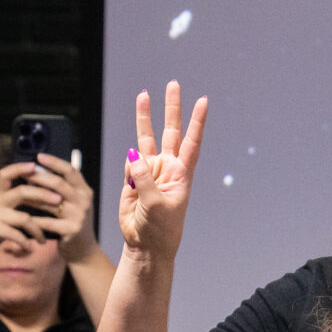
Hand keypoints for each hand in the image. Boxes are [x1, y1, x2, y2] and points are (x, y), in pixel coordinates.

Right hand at [0, 164, 60, 263]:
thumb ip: (13, 205)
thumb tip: (38, 197)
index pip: (6, 174)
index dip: (20, 168)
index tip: (35, 165)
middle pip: (22, 192)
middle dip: (43, 194)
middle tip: (59, 200)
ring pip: (24, 218)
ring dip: (38, 230)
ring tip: (43, 240)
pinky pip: (17, 235)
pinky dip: (26, 243)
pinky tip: (30, 248)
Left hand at [21, 152, 97, 259]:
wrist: (83, 250)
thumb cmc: (71, 222)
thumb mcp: (72, 203)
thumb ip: (61, 189)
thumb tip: (36, 172)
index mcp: (84, 190)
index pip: (70, 170)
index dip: (54, 162)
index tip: (38, 156)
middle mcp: (84, 200)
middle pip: (58, 183)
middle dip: (38, 177)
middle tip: (22, 173)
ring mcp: (79, 215)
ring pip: (51, 201)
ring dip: (32, 196)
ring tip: (17, 192)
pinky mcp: (72, 229)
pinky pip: (48, 221)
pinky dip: (34, 218)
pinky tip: (21, 216)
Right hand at [118, 81, 209, 263]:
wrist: (145, 245)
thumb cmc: (160, 230)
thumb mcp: (156, 204)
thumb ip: (144, 178)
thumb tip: (133, 155)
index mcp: (181, 174)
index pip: (191, 142)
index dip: (197, 122)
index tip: (203, 101)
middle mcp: (167, 168)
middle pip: (170, 131)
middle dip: (171, 108)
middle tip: (173, 85)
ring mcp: (150, 171)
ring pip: (146, 138)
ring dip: (144, 117)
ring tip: (143, 95)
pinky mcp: (134, 178)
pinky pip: (130, 164)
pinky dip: (129, 170)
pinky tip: (132, 186)